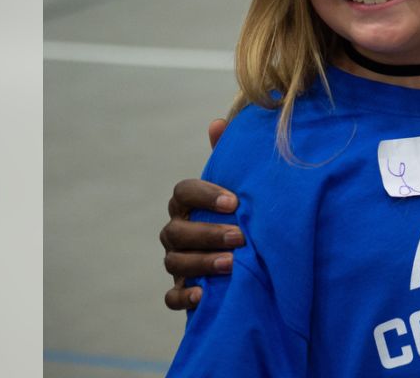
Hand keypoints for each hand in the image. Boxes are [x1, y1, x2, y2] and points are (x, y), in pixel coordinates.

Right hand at [159, 120, 241, 309]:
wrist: (248, 253)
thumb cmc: (239, 212)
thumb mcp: (238, 185)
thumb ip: (228, 157)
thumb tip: (217, 122)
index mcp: (188, 202)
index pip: (183, 192)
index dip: (206, 195)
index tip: (235, 201)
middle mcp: (177, 230)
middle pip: (177, 231)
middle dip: (208, 233)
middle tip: (240, 236)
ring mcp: (176, 259)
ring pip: (175, 262)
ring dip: (202, 263)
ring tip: (232, 264)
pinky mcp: (182, 288)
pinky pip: (171, 296)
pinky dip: (184, 296)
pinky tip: (204, 296)